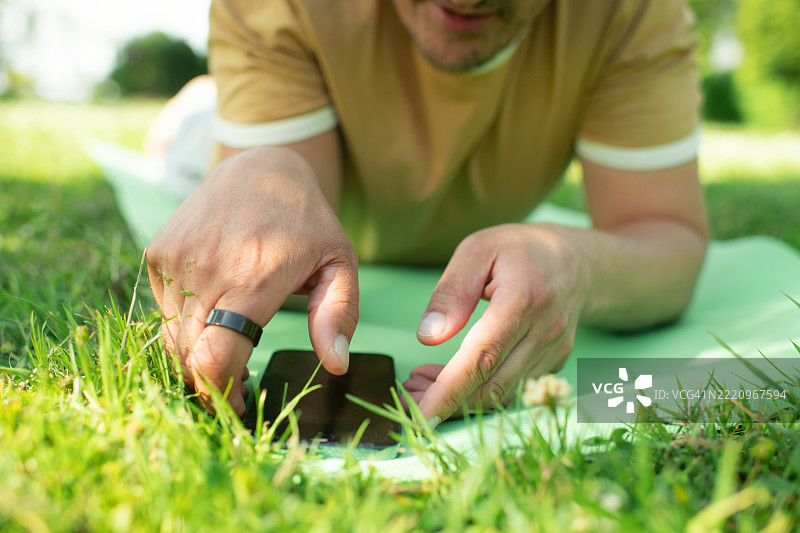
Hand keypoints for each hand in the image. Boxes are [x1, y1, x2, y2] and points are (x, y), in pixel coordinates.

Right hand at [146, 147, 358, 414]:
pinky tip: (212, 315)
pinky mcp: (158, 252)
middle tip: (232, 389)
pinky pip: (164, 309)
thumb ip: (338, 315)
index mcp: (255, 277)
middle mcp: (207, 268)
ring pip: (173, 336)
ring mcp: (177, 258)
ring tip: (227, 350)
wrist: (260, 166)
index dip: (221, 392)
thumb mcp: (340, 264)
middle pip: (190, 355)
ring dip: (195, 355)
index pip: (217, 356)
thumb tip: (336, 364)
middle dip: (208, 382)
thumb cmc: (307, 224)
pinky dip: (184, 324)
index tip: (236, 405)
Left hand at [403, 223, 588, 421]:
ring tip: (422, 381)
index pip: (482, 357)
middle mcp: (544, 331)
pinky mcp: (554, 363)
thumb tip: (427, 336)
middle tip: (407, 392)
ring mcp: (554, 351)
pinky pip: (514, 388)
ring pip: (503, 394)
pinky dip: (481, 391)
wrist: (577, 260)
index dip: (448, 391)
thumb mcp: (477, 250)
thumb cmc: (519, 250)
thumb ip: (452, 292)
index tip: (418, 413)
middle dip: (446, 401)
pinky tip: (454, 376)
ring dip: (460, 399)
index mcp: (523, 299)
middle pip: (493, 387)